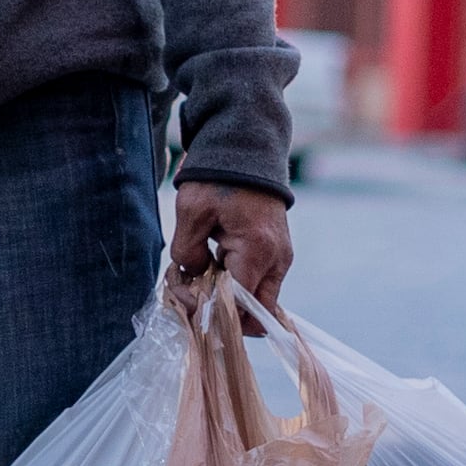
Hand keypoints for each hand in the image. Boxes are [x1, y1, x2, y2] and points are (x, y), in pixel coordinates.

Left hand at [167, 179, 292, 312]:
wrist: (247, 151)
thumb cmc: (218, 178)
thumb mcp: (191, 211)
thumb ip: (188, 252)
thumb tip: (195, 276)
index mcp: (257, 251)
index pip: (240, 306)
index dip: (210, 310)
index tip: (185, 293)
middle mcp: (277, 260)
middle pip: (254, 314)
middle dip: (220, 312)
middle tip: (189, 291)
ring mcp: (280, 259)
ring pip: (255, 302)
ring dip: (225, 299)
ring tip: (193, 276)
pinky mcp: (275, 254)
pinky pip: (256, 284)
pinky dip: (233, 285)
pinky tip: (209, 267)